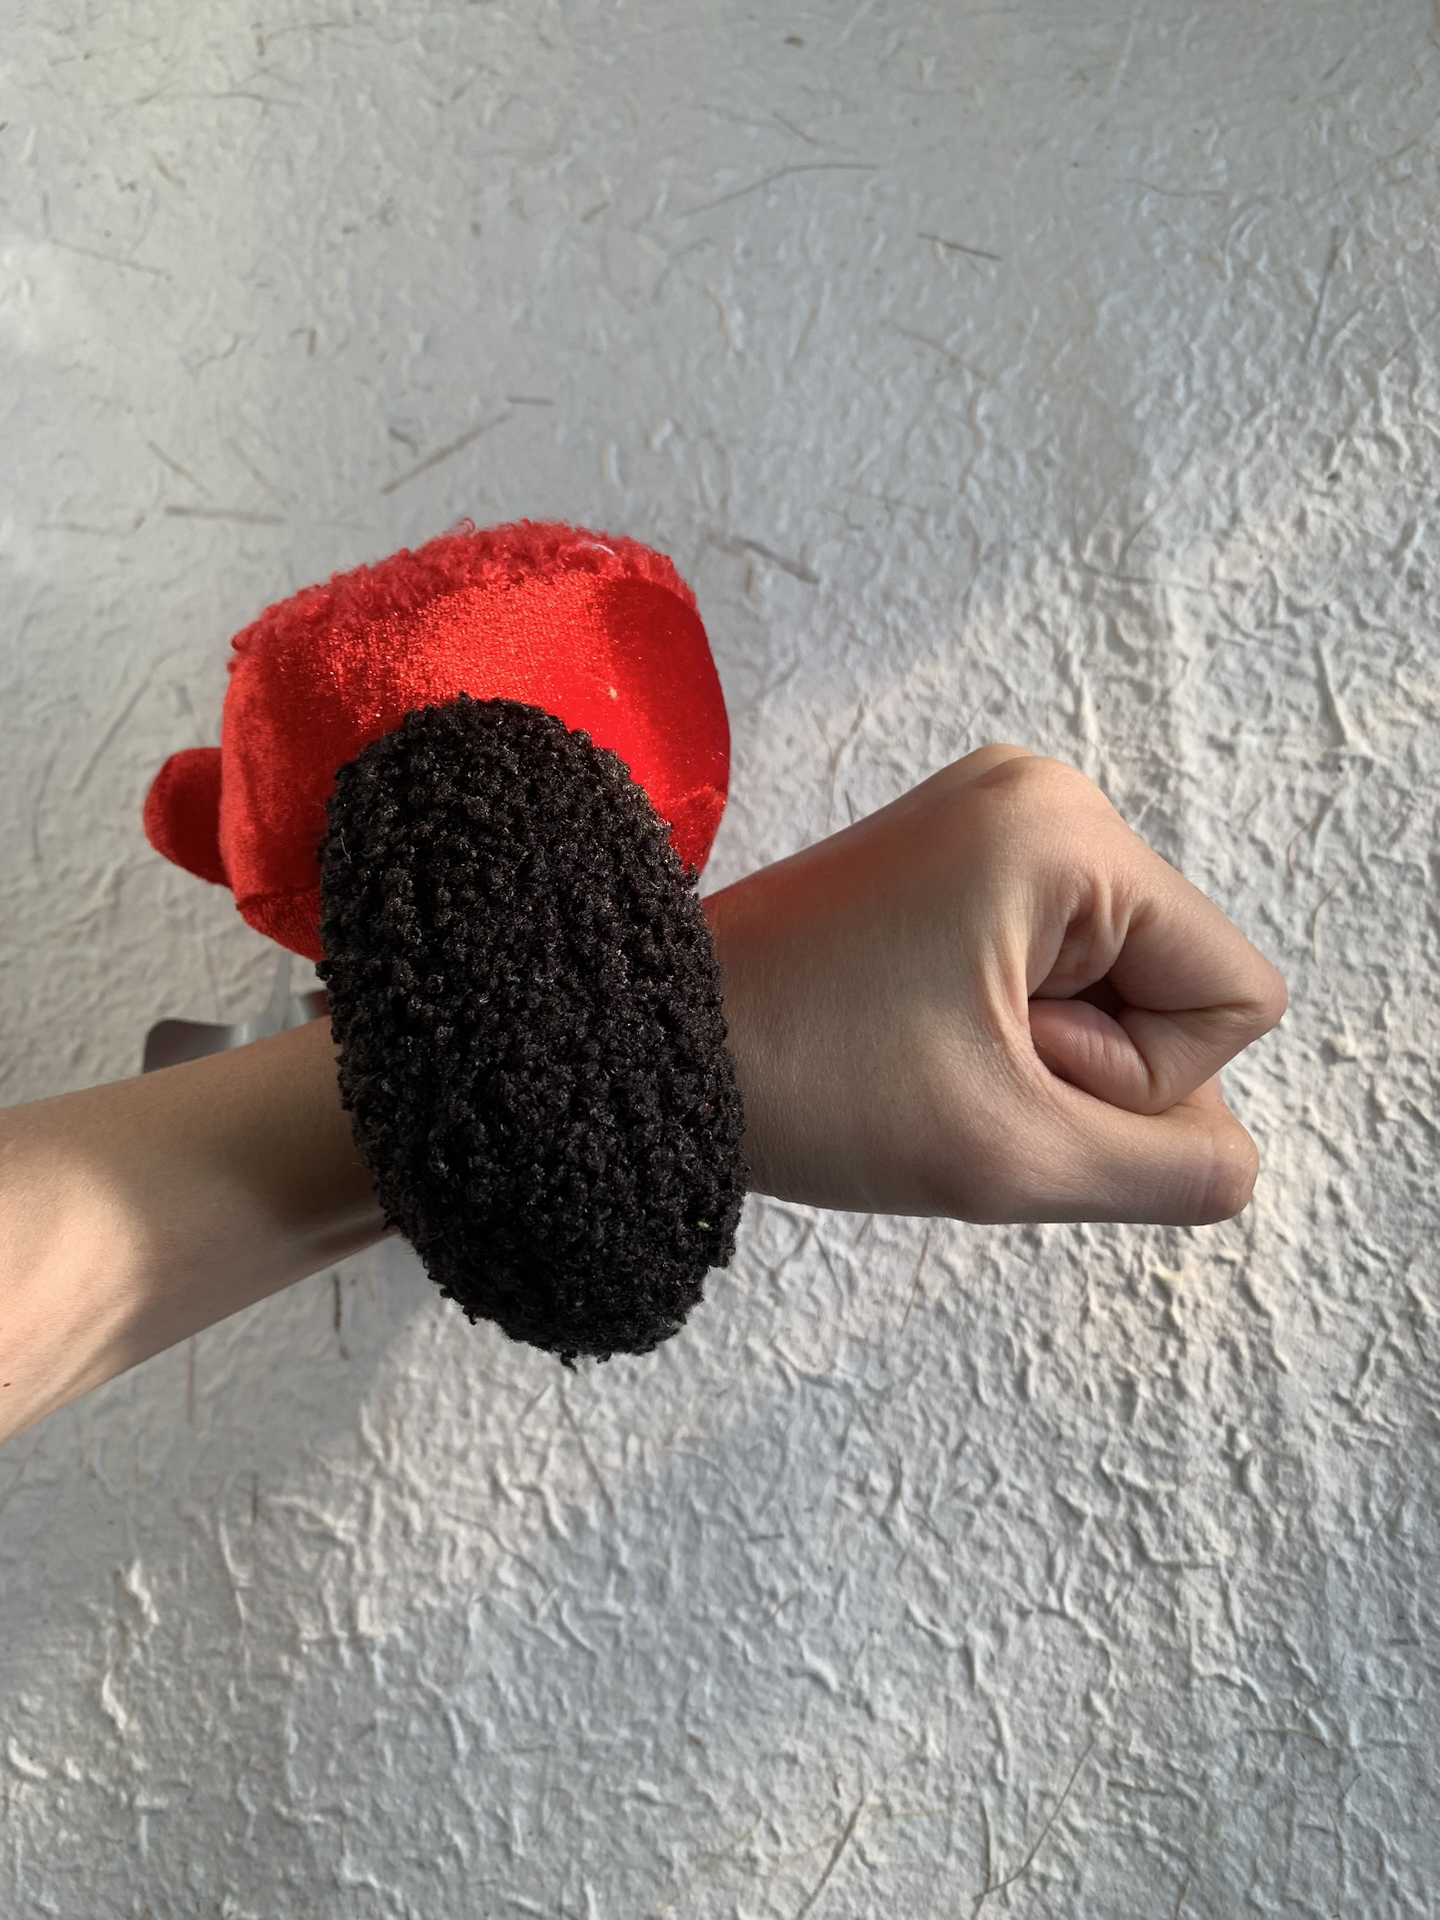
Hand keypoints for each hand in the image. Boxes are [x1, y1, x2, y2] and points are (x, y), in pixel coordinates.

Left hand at [703, 746, 1286, 1224]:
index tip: (1011, 1065)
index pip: (1234, 997)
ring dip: (1041, 1049)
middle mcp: (1040, 795)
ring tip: (926, 1047)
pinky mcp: (950, 858)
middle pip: (1173, 980)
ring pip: (1114, 982)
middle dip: (1084, 1060)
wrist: (645, 1042)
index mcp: (1066, 832)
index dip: (1143, 1079)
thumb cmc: (808, 1081)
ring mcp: (991, 819)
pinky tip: (920, 1031)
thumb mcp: (1012, 1156)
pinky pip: (1052, 964)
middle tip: (953, 1062)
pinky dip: (1007, 1022)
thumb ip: (1168, 1170)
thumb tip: (1225, 1156)